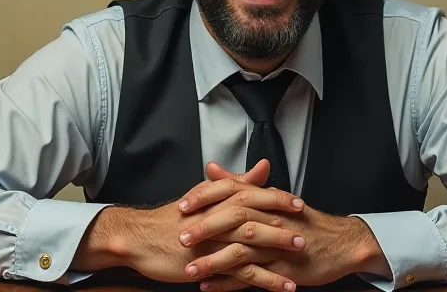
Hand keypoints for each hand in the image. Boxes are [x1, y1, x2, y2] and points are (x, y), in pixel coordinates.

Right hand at [75, 160, 304, 290]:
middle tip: (307, 229)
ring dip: (278, 249)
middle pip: (256, 216)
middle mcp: (217, 215)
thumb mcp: (203, 196)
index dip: (277, 198)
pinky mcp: (209, 263)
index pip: (252, 194)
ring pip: (252, 243)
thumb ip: (234, 182)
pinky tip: (283, 286)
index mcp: (216, 197)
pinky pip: (243, 272)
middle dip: (283, 222)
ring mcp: (213, 240)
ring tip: (300, 255)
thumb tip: (260, 167)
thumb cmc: (171, 219)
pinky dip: (266, 279)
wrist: (139, 239)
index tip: (298, 203)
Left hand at [178, 163, 391, 290]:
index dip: (206, 198)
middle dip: (205, 229)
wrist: (340, 244)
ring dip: (213, 262)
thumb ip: (239, 184)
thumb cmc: (303, 221)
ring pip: (241, 251)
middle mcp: (271, 219)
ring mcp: (277, 246)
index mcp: (266, 200)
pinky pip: (251, 278)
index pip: (232, 192)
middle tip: (181, 238)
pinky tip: (209, 288)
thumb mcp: (272, 198)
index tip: (182, 206)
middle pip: (234, 220)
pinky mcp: (282, 270)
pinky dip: (228, 284)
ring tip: (189, 270)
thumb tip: (211, 168)